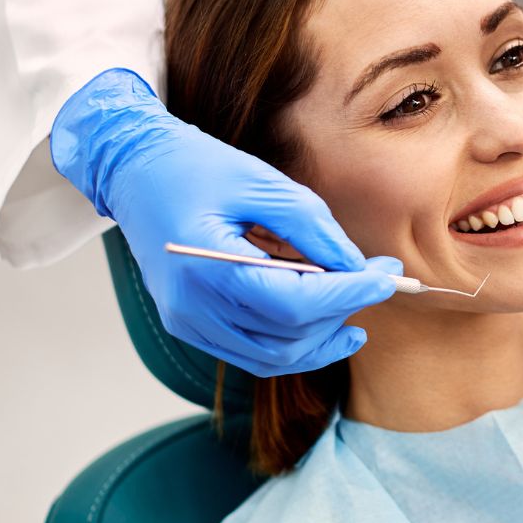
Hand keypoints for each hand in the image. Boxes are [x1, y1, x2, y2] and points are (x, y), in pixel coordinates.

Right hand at [51, 68, 400, 375]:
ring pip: (273, 356)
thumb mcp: (261, 182)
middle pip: (288, 336)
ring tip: (357, 302)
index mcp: (207, 267)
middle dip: (343, 311)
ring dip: (323, 336)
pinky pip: (251, 353)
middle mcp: (193, 307)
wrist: (133, 170)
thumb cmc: (194, 166)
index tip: (388, 276)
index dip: (349, 295)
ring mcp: (188, 322)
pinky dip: (294, 344)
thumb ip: (313, 228)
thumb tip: (357, 267)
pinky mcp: (190, 326)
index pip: (295, 303)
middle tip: (379, 279)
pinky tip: (326, 323)